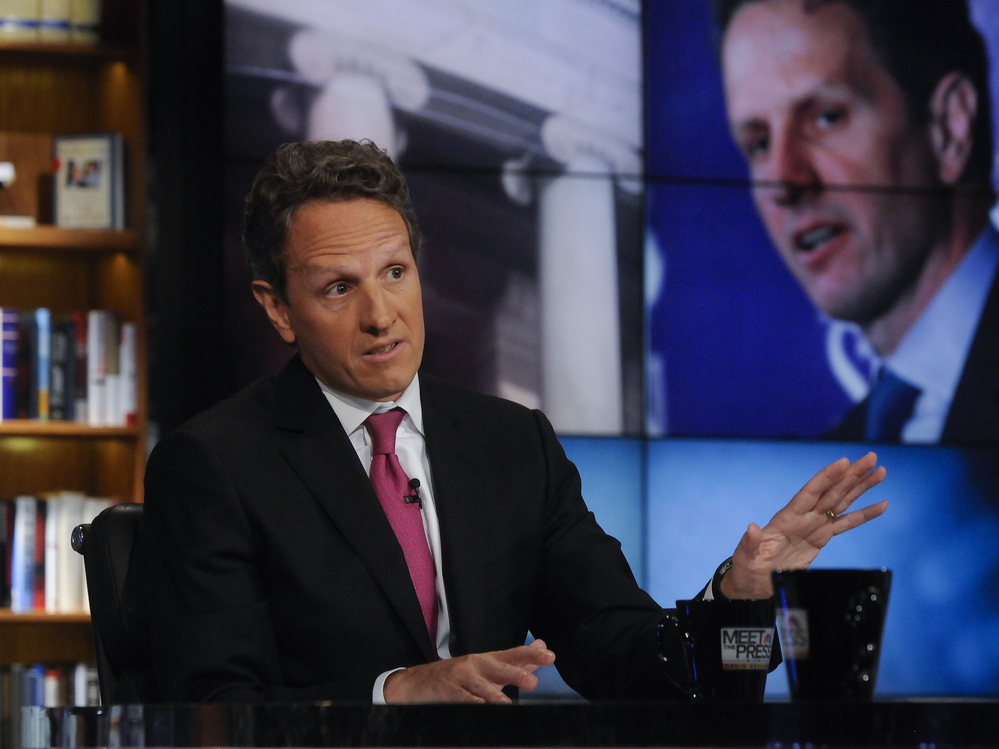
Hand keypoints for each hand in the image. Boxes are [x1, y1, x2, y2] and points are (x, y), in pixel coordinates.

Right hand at [382, 639, 555, 703]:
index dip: (531, 656)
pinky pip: (461, 698)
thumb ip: (516, 660)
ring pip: (480, 686)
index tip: (550, 656)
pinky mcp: (447, 690)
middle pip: (499, 668)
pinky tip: (479, 708)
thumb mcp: (488, 666)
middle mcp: (476, 665)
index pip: (513, 655)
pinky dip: (470, 703)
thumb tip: (542, 647)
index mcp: (488, 660)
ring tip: (506, 703)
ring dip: (493, 694)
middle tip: (533, 682)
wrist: (417, 683)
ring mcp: (460, 677)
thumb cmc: (459, 676)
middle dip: (516, 674)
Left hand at [720, 452, 887, 598]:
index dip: (826, 477)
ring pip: (842, 502)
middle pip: (832, 491)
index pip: (810, 493)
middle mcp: (802, 517)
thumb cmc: (747, 567)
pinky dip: (863, 515)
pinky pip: (846, 524)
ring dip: (861, 487)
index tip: (843, 462)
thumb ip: (750, 542)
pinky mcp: (821, 538)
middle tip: (871, 458)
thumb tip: (752, 528)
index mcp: (786, 518)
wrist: (754, 583)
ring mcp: (813, 526)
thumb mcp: (745, 556)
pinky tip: (880, 505)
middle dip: (852, 474)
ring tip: (879, 472)